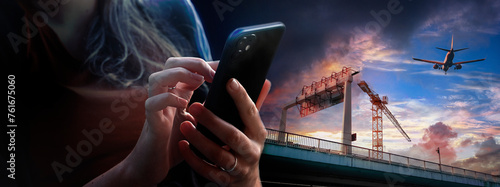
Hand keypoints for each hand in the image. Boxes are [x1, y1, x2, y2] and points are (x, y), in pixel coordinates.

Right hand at [122, 57, 215, 184]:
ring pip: (157, 78)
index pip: (188, 68)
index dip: (205, 64)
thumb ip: (208, 111)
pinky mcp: (150, 122)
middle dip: (192, 63)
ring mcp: (156, 108)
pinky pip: (152, 103)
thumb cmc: (177, 145)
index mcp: (178, 94)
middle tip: (210, 73)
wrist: (155, 167)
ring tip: (198, 82)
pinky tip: (183, 104)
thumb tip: (232, 105)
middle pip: (170, 64)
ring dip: (179, 75)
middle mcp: (164, 96)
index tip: (224, 67)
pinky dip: (167, 99)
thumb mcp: (198, 124)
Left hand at [178, 78, 270, 185]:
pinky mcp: (225, 181)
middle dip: (213, 121)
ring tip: (184, 125)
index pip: (251, 113)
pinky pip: (207, 171)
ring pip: (218, 155)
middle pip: (232, 136)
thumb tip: (264, 81)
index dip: (241, 97)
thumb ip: (256, 106)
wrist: (246, 183)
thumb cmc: (246, 147)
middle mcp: (251, 151)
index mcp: (258, 134)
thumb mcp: (253, 129)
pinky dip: (193, 159)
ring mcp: (239, 168)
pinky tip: (182, 145)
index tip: (229, 81)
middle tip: (195, 106)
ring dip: (200, 140)